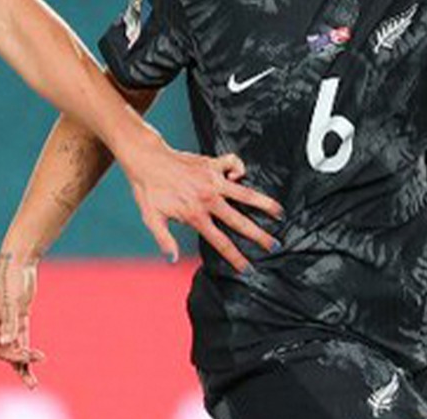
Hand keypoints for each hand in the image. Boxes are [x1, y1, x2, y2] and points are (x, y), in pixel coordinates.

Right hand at [0, 252, 43, 387]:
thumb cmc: (11, 279)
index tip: (28, 354)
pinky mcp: (18, 319)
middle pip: (4, 353)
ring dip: (23, 364)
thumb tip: (7, 344)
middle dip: (18, 365)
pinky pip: (21, 340)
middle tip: (33, 381)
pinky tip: (35, 362)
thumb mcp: (11, 303)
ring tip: (33, 385)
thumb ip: (10, 325)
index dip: (11, 355)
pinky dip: (28, 351)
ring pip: (13, 349)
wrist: (19, 260)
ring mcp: (5, 323)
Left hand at [122, 142, 283, 271]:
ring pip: (244, 192)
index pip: (220, 241)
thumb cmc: (148, 190)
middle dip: (258, 235)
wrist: (146, 159)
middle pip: (239, 221)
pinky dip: (239, 168)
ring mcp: (212, 180)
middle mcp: (207, 198)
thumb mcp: (151, 218)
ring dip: (264, 203)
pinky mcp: (212, 164)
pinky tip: (238, 176)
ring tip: (279, 212)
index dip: (235, 256)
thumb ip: (164, 239)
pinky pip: (234, 163)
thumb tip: (173, 261)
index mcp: (194, 215)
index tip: (247, 267)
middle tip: (274, 245)